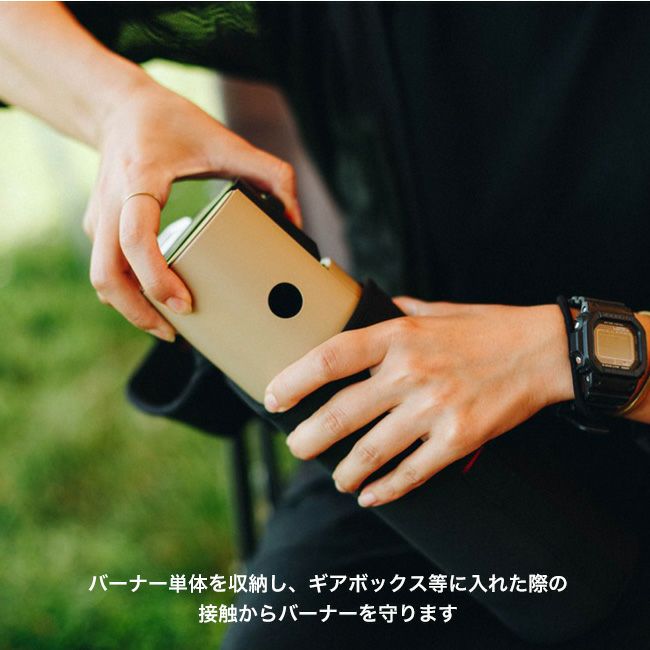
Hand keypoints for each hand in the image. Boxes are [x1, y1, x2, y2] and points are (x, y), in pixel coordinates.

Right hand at [85, 78, 300, 340]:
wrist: (118, 109)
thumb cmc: (171, 122)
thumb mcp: (226, 139)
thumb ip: (270, 173)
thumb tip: (296, 220)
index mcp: (140, 179)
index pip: (136, 238)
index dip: (157, 279)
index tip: (185, 304)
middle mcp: (111, 203)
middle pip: (107, 275)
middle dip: (139, 313)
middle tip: (177, 333)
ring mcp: (99, 217)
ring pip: (102, 279)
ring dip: (132, 310)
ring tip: (169, 327)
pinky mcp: (98, 226)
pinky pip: (107, 270)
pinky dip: (128, 294)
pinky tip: (157, 302)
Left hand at [265, 298, 572, 506]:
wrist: (540, 352)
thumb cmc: (484, 329)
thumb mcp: (433, 310)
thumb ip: (394, 313)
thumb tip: (361, 312)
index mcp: (398, 336)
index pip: (330, 358)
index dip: (294, 380)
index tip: (274, 398)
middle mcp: (410, 373)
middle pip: (341, 413)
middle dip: (308, 438)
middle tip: (296, 448)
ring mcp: (434, 409)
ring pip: (371, 451)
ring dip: (344, 471)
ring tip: (335, 478)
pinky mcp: (458, 438)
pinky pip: (411, 473)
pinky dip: (386, 489)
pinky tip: (370, 495)